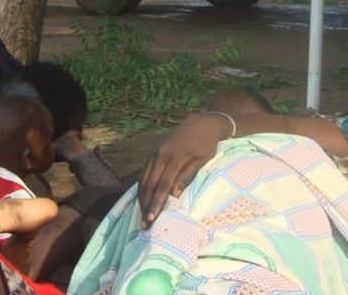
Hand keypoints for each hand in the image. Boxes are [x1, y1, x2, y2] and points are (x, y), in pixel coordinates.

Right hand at [137, 112, 229, 228]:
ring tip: (142, 216)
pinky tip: (142, 199)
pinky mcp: (152, 152)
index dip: (156, 203)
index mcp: (175, 158)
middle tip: (144, 225)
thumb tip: (174, 194)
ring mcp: (154, 153)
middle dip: (146, 206)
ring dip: (142, 199)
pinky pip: (144, 173)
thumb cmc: (206, 144)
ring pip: (144, 179)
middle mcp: (160, 155)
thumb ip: (187, 176)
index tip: (151, 219)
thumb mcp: (202, 160)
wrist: (200, 122)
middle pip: (150, 185)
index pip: (163, 186)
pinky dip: (142, 187)